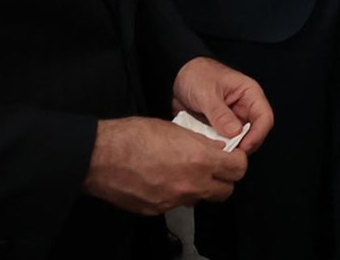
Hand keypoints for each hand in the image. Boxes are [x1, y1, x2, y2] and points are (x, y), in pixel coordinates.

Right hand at [82, 117, 247, 215]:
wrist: (101, 157)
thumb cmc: (134, 137)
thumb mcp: (176, 129)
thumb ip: (201, 142)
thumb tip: (216, 149)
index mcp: (200, 160)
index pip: (239, 169)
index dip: (237, 161)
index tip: (230, 156)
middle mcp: (191, 184)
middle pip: (225, 191)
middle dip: (223, 179)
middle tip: (214, 167)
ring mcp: (173, 200)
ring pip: (200, 199)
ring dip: (199, 188)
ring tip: (184, 172)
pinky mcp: (156, 210)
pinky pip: (175, 204)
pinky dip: (175, 194)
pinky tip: (162, 180)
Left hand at [171, 56, 272, 155]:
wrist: (178, 76)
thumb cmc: (197, 75)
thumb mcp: (207, 93)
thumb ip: (220, 113)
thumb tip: (235, 132)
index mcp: (249, 94)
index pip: (264, 117)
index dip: (257, 135)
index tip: (243, 147)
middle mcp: (244, 107)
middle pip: (254, 132)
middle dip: (243, 145)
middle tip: (228, 154)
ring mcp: (232, 119)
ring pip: (238, 139)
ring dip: (229, 147)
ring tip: (216, 152)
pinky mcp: (220, 127)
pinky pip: (223, 140)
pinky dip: (217, 146)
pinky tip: (208, 148)